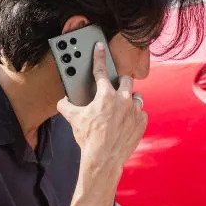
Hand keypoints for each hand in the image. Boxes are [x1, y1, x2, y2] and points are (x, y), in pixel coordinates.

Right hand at [56, 42, 146, 177]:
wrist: (104, 158)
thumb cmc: (89, 138)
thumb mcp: (73, 119)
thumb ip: (66, 106)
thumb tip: (62, 102)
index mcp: (105, 95)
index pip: (101, 70)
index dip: (99, 56)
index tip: (100, 47)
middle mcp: (123, 100)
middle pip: (126, 80)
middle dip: (121, 81)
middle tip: (115, 87)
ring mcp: (135, 111)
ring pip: (136, 97)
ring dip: (130, 100)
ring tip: (121, 108)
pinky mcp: (142, 122)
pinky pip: (141, 113)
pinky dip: (135, 115)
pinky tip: (127, 121)